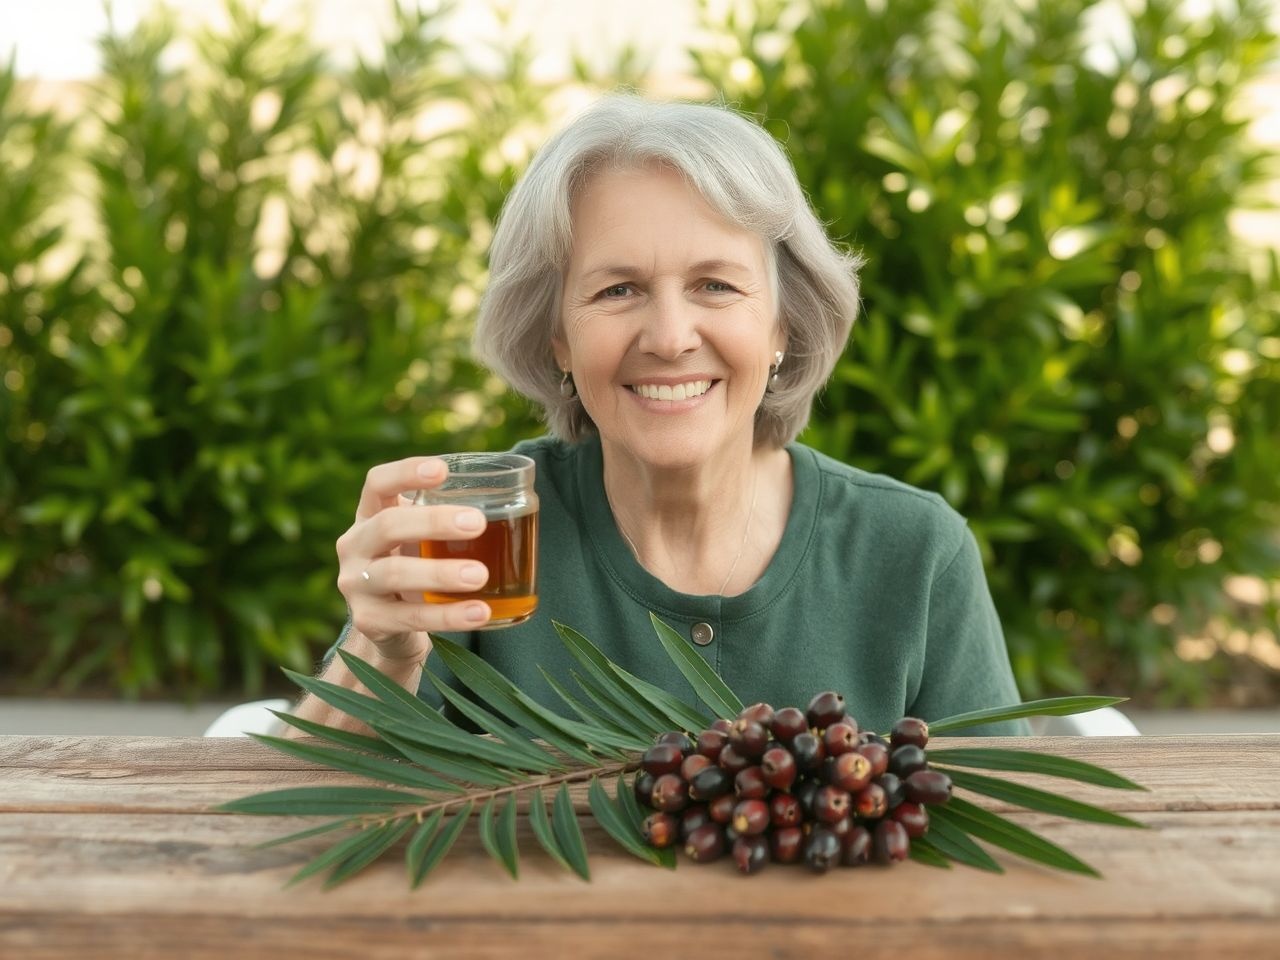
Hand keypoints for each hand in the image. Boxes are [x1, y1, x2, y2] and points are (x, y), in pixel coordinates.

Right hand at [335, 456, 491, 660]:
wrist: (389, 626)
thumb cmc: (414, 567)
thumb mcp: (419, 539)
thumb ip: (445, 518)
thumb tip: (511, 497)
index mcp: (369, 515)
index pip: (377, 483)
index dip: (406, 472)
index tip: (443, 470)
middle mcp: (355, 545)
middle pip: (388, 525)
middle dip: (434, 522)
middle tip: (477, 523)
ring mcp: (356, 585)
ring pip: (396, 573)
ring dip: (441, 573)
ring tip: (480, 575)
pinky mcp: (368, 620)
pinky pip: (410, 617)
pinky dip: (448, 615)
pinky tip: (479, 612)